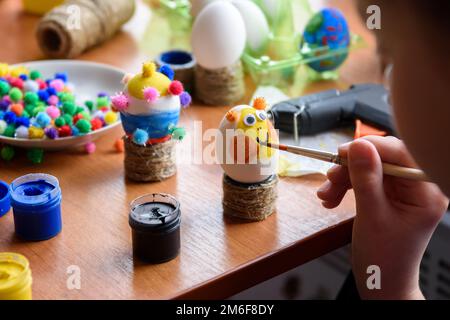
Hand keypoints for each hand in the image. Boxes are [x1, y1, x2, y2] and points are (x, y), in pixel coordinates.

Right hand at [317, 136, 447, 298]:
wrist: (381, 279)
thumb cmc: (384, 257)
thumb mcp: (371, 216)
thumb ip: (365, 179)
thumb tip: (357, 146)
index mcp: (426, 192)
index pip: (400, 153)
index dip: (370, 148)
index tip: (341, 153)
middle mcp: (418, 186)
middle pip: (382, 159)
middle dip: (351, 168)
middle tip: (330, 178)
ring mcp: (403, 190)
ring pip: (369, 168)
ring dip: (343, 179)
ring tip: (327, 195)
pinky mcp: (389, 194)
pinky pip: (364, 179)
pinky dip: (346, 186)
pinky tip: (332, 198)